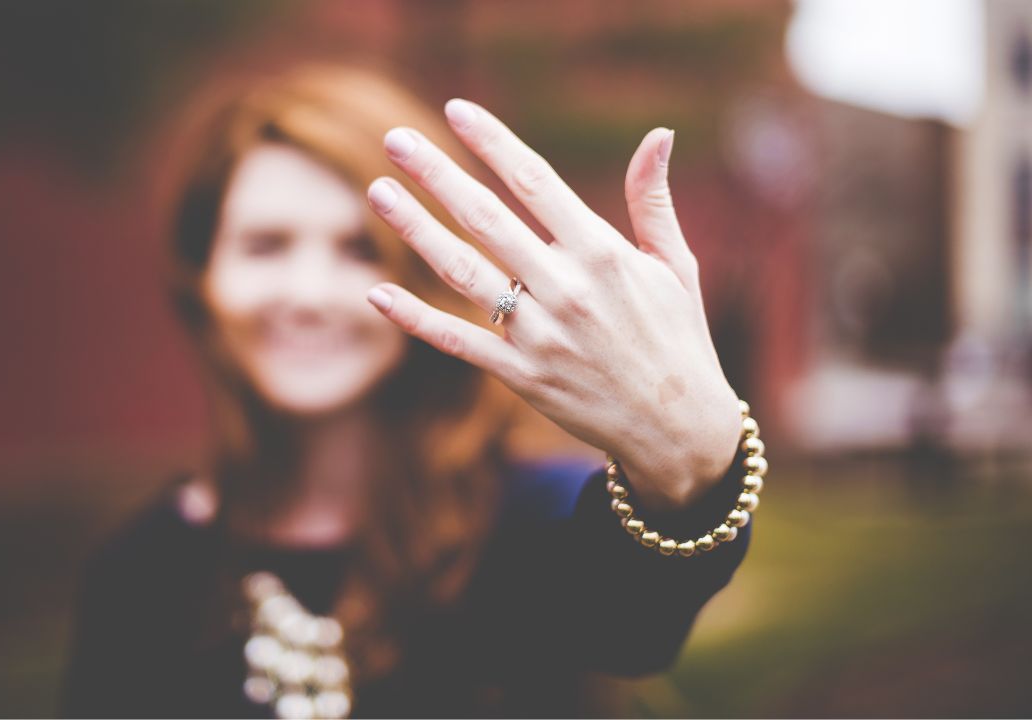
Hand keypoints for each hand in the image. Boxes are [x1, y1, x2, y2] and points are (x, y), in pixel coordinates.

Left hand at [364, 99, 740, 510]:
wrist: (679, 430)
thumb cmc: (677, 338)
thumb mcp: (676, 266)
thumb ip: (652, 200)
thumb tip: (658, 133)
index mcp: (603, 253)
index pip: (535, 182)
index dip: (492, 142)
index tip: (456, 110)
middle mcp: (567, 289)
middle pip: (487, 218)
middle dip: (437, 174)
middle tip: (396, 140)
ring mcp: (540, 335)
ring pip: (462, 272)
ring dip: (415, 230)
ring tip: (378, 193)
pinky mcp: (521, 376)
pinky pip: (458, 342)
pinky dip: (416, 319)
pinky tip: (377, 292)